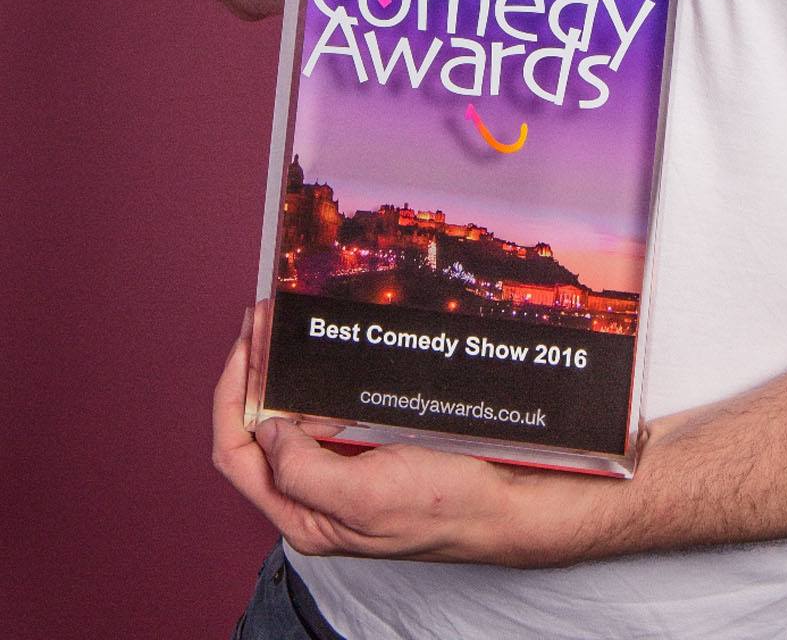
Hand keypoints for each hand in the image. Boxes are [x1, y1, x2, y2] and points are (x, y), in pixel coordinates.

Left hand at [212, 315, 620, 566]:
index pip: (238, 453)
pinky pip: (326, 406)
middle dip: (252, 371)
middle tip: (259, 317)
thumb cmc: (445, 505)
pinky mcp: (366, 445)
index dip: (233, 395)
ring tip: (279, 322)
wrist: (507, 499)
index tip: (246, 345)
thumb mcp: (366, 497)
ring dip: (281, 368)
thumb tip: (269, 426)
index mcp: (303, 514)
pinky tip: (318, 348)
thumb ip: (304, 469)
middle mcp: (313, 493)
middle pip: (257, 428)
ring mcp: (340, 467)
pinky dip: (314, 374)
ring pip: (290, 412)